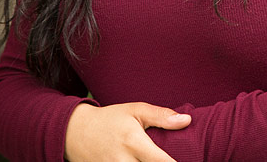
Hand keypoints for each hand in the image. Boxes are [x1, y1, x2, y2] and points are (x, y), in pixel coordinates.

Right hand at [64, 102, 191, 161]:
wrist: (75, 132)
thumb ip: (162, 116)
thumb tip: (187, 120)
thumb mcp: (135, 110)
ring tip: (154, 160)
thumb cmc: (111, 119)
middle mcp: (122, 161)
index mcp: (133, 142)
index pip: (162, 161)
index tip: (190, 161)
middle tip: (175, 161)